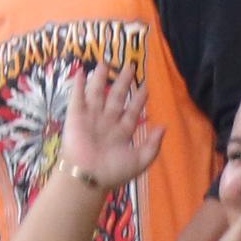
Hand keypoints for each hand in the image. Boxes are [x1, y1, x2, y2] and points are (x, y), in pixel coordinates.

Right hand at [58, 65, 165, 192]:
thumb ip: (153, 145)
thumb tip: (164, 127)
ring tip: (106, 63)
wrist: (87, 177)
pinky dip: (79, 85)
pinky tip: (82, 71)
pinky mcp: (75, 117)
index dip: (139, 99)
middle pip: (117, 97)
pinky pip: (77, 98)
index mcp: (122, 132)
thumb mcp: (140, 160)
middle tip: (131, 66)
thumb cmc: (113, 172)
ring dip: (101, 78)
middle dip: (124, 82)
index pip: (133, 110)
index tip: (146, 86)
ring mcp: (91, 118)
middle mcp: (107, 122)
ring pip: (98, 93)